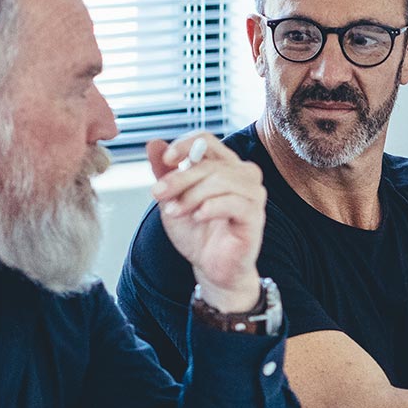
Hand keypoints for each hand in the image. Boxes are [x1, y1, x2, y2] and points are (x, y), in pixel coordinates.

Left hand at [147, 131, 265, 311]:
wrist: (210, 267)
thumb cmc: (196, 232)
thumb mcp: (172, 199)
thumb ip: (165, 172)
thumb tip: (153, 144)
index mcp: (224, 165)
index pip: (207, 140)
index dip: (185, 146)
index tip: (166, 161)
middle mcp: (243, 175)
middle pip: (210, 163)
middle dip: (179, 179)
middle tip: (158, 195)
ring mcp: (252, 194)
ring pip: (222, 180)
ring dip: (192, 195)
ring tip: (174, 213)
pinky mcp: (255, 215)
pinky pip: (234, 202)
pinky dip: (210, 207)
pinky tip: (198, 217)